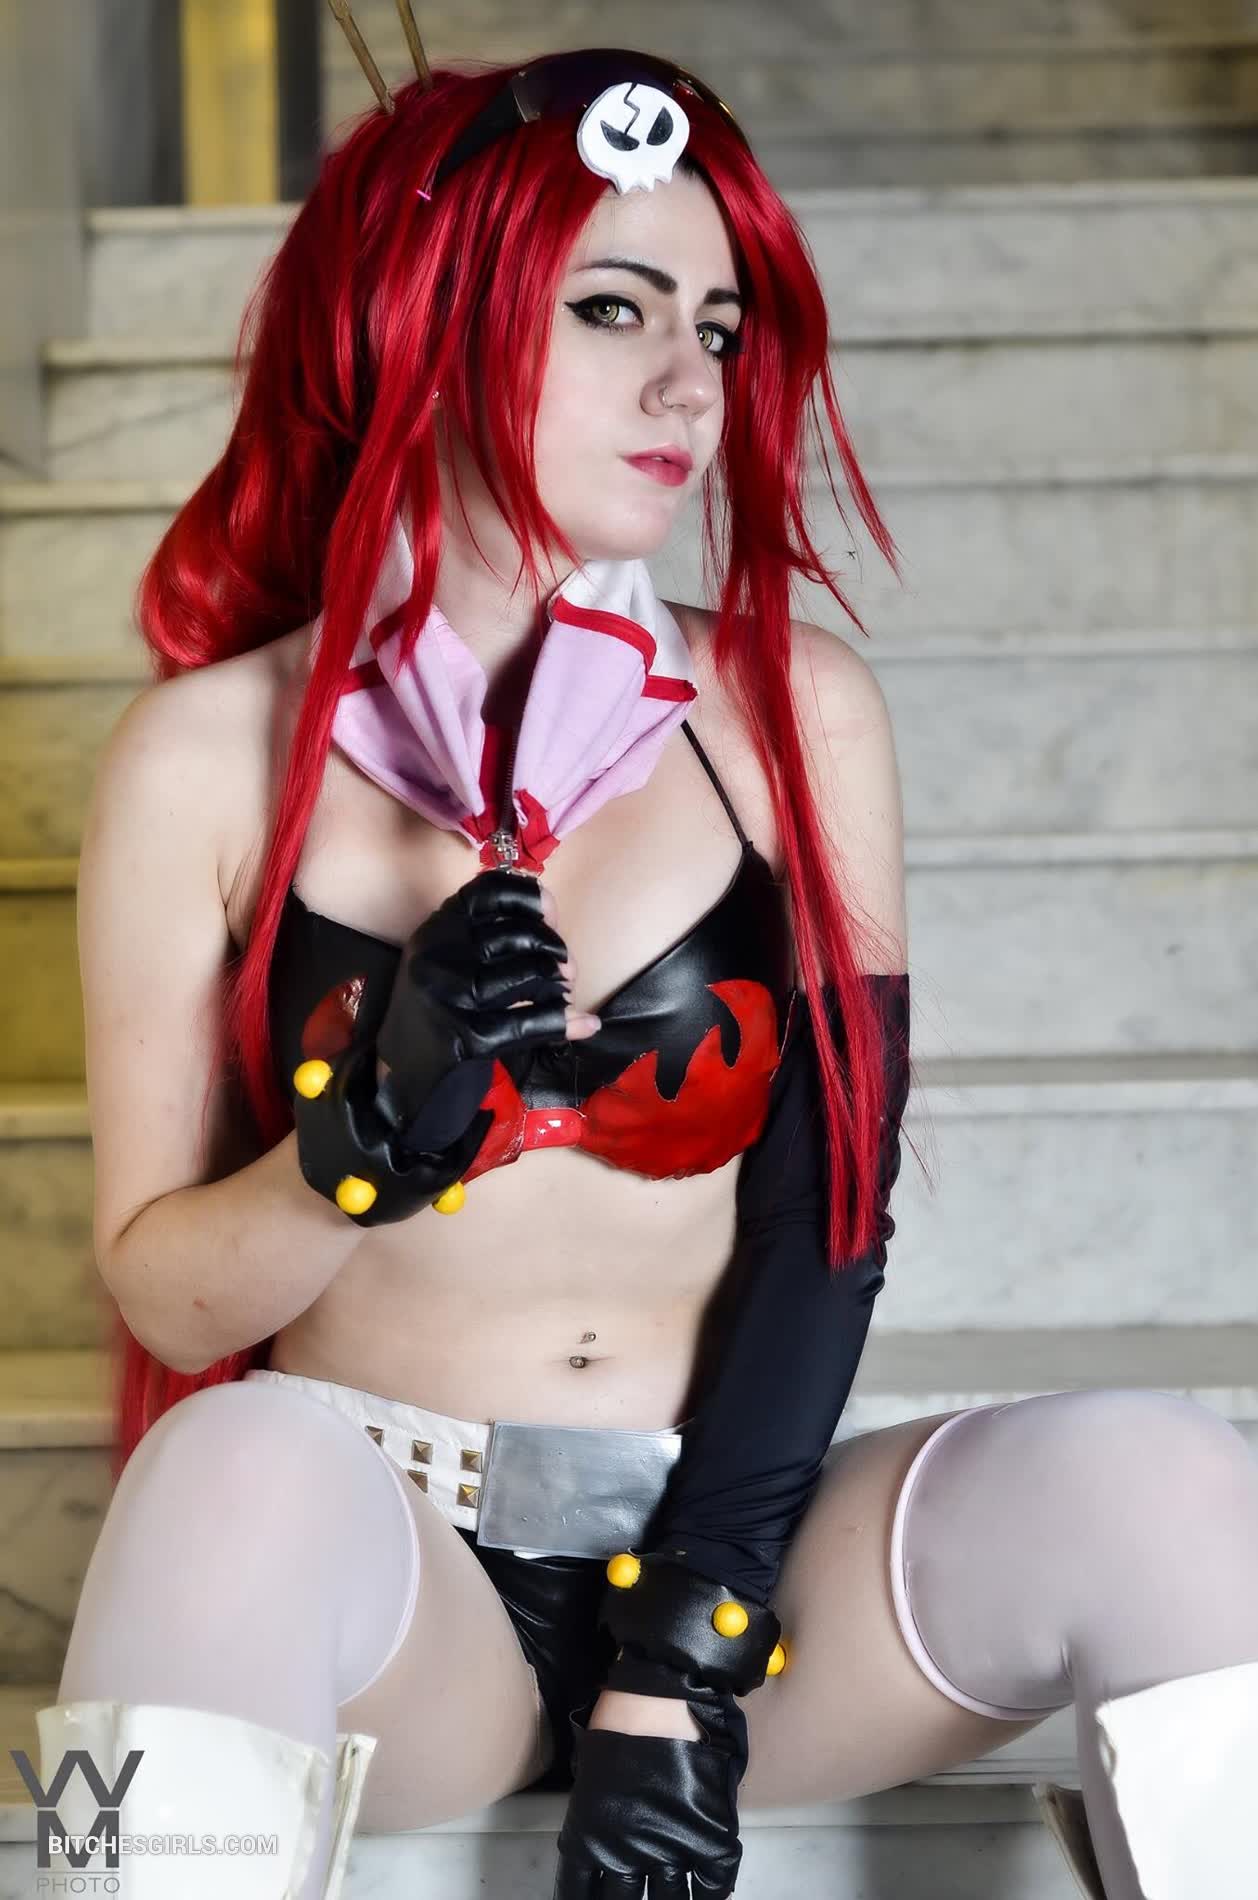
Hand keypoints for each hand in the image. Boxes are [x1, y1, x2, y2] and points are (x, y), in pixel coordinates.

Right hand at [374, 869, 599, 1151]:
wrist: (401, 1070)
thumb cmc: (439, 1005)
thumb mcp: (448, 956)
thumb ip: (489, 931)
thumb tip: (552, 910)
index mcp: (437, 928)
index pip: (490, 892)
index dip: (530, 898)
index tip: (552, 914)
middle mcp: (439, 954)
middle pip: (518, 936)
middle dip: (555, 951)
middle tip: (566, 971)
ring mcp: (450, 996)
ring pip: (528, 975)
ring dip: (560, 987)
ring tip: (564, 995)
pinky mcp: (465, 1036)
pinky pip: (529, 1023)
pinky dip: (564, 1022)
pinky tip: (586, 1024)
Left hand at [553, 1679, 748, 1898]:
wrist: (662, 1691)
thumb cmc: (621, 1716)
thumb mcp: (594, 1770)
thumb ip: (598, 1812)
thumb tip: (606, 1832)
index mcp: (591, 1835)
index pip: (579, 1889)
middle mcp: (628, 1851)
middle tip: (635, 1899)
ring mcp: (671, 1846)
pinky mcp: (708, 1835)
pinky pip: (713, 1884)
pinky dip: (712, 1895)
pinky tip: (708, 1895)